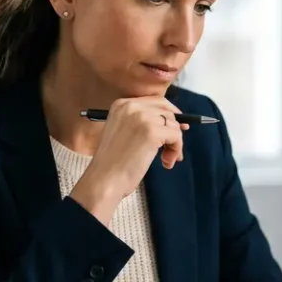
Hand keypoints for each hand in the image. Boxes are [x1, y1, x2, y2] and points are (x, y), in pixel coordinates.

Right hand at [70, 96, 186, 224]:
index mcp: (121, 105)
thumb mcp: (122, 133)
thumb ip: (142, 123)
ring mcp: (142, 118)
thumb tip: (175, 122)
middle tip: (173, 148)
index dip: (169, 114)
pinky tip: (166, 162)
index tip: (177, 127)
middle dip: (174, 129)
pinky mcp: (152, 132)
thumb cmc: (113, 164)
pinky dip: (176, 150)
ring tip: (166, 159)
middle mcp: (132, 107)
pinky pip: (176, 136)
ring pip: (174, 124)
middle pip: (167, 111)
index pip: (155, 101)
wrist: (104, 180)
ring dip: (175, 144)